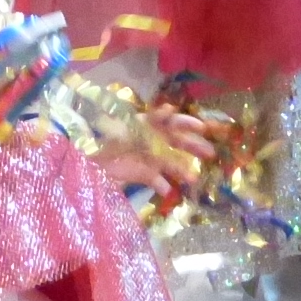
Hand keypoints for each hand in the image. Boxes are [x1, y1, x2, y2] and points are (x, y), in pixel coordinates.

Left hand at [91, 106, 217, 190]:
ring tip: (193, 179)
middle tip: (210, 153)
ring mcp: (150, 159)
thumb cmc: (109, 142)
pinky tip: (169, 191)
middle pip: (177, 142)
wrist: (90, 165)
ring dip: (182, 170)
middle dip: (193, 146)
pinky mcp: (144, 175)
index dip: (186, 123)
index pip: (171, 121)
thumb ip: (149, 121)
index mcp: (148, 127)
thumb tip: (169, 109)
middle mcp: (153, 141)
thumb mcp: (128, 127)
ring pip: (171, 163)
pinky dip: (164, 186)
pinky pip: (159, 181)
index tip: (202, 127)